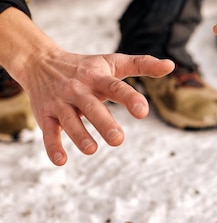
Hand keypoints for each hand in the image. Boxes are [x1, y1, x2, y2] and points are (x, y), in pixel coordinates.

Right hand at [0, 8, 173, 164]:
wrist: (40, 62)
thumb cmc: (86, 66)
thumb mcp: (112, 62)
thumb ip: (142, 64)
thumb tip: (171, 65)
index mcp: (97, 77)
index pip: (115, 87)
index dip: (129, 98)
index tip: (143, 111)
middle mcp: (78, 89)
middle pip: (92, 107)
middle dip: (104, 123)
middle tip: (119, 140)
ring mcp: (60, 102)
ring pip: (69, 121)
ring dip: (79, 135)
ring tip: (92, 149)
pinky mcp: (45, 115)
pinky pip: (48, 132)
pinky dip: (52, 146)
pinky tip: (61, 161)